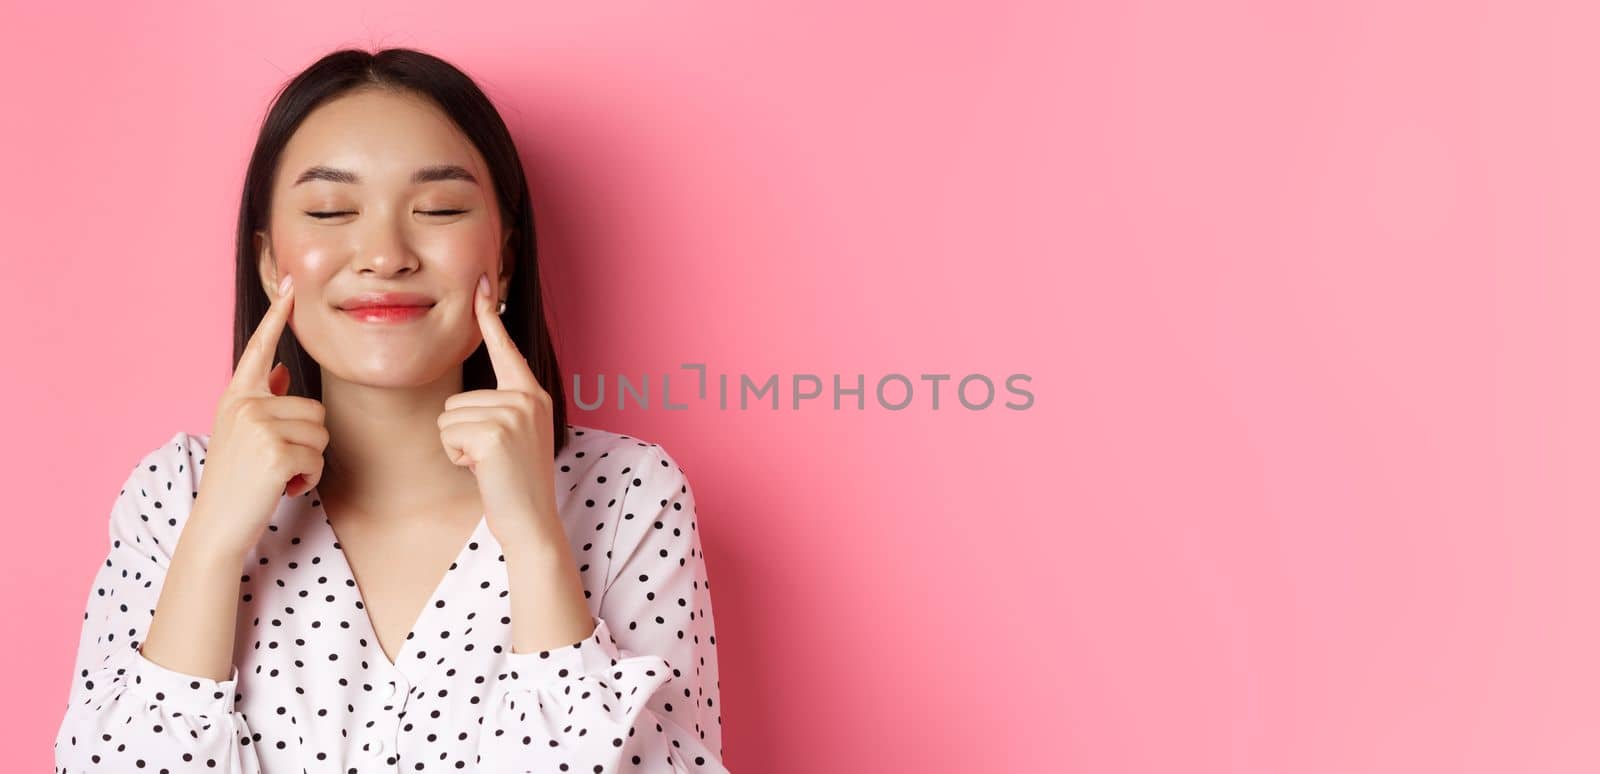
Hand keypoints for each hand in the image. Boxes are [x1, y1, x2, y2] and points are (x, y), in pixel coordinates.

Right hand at [191, 275, 329, 558]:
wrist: (216, 526)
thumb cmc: (236, 481)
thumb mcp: (242, 434)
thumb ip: (262, 399)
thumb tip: (280, 370)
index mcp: (236, 396)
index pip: (260, 349)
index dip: (277, 317)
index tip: (291, 283)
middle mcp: (244, 404)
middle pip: (314, 409)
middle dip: (307, 442)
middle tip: (275, 464)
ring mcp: (258, 426)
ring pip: (321, 434)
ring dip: (309, 461)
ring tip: (277, 475)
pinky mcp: (275, 452)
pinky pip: (318, 459)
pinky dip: (308, 480)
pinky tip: (282, 488)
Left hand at [438, 273, 560, 548]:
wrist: (532, 522)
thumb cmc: (516, 485)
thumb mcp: (514, 438)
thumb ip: (500, 410)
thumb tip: (468, 401)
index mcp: (533, 395)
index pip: (506, 348)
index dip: (490, 316)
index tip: (482, 282)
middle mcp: (528, 398)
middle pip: (457, 398)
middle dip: (460, 433)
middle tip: (491, 459)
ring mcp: (514, 413)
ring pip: (448, 415)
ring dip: (457, 446)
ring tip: (488, 465)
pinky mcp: (496, 432)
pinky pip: (448, 433)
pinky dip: (456, 456)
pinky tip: (482, 470)